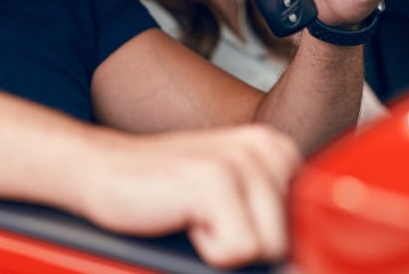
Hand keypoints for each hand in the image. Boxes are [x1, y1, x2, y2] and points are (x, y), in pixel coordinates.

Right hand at [76, 125, 300, 268]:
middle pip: (287, 239)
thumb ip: (271, 218)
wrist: (102, 171)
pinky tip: (183, 218)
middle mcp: (264, 148)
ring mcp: (240, 161)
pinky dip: (205, 249)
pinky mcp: (213, 180)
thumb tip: (304, 265)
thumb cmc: (163, 191)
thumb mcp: (234, 199)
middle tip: (206, 218)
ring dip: (225, 246)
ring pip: (266, 247)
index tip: (229, 221)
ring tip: (196, 218)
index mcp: (275, 149)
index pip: (306, 226)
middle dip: (245, 243)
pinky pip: (237, 249)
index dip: (263, 239)